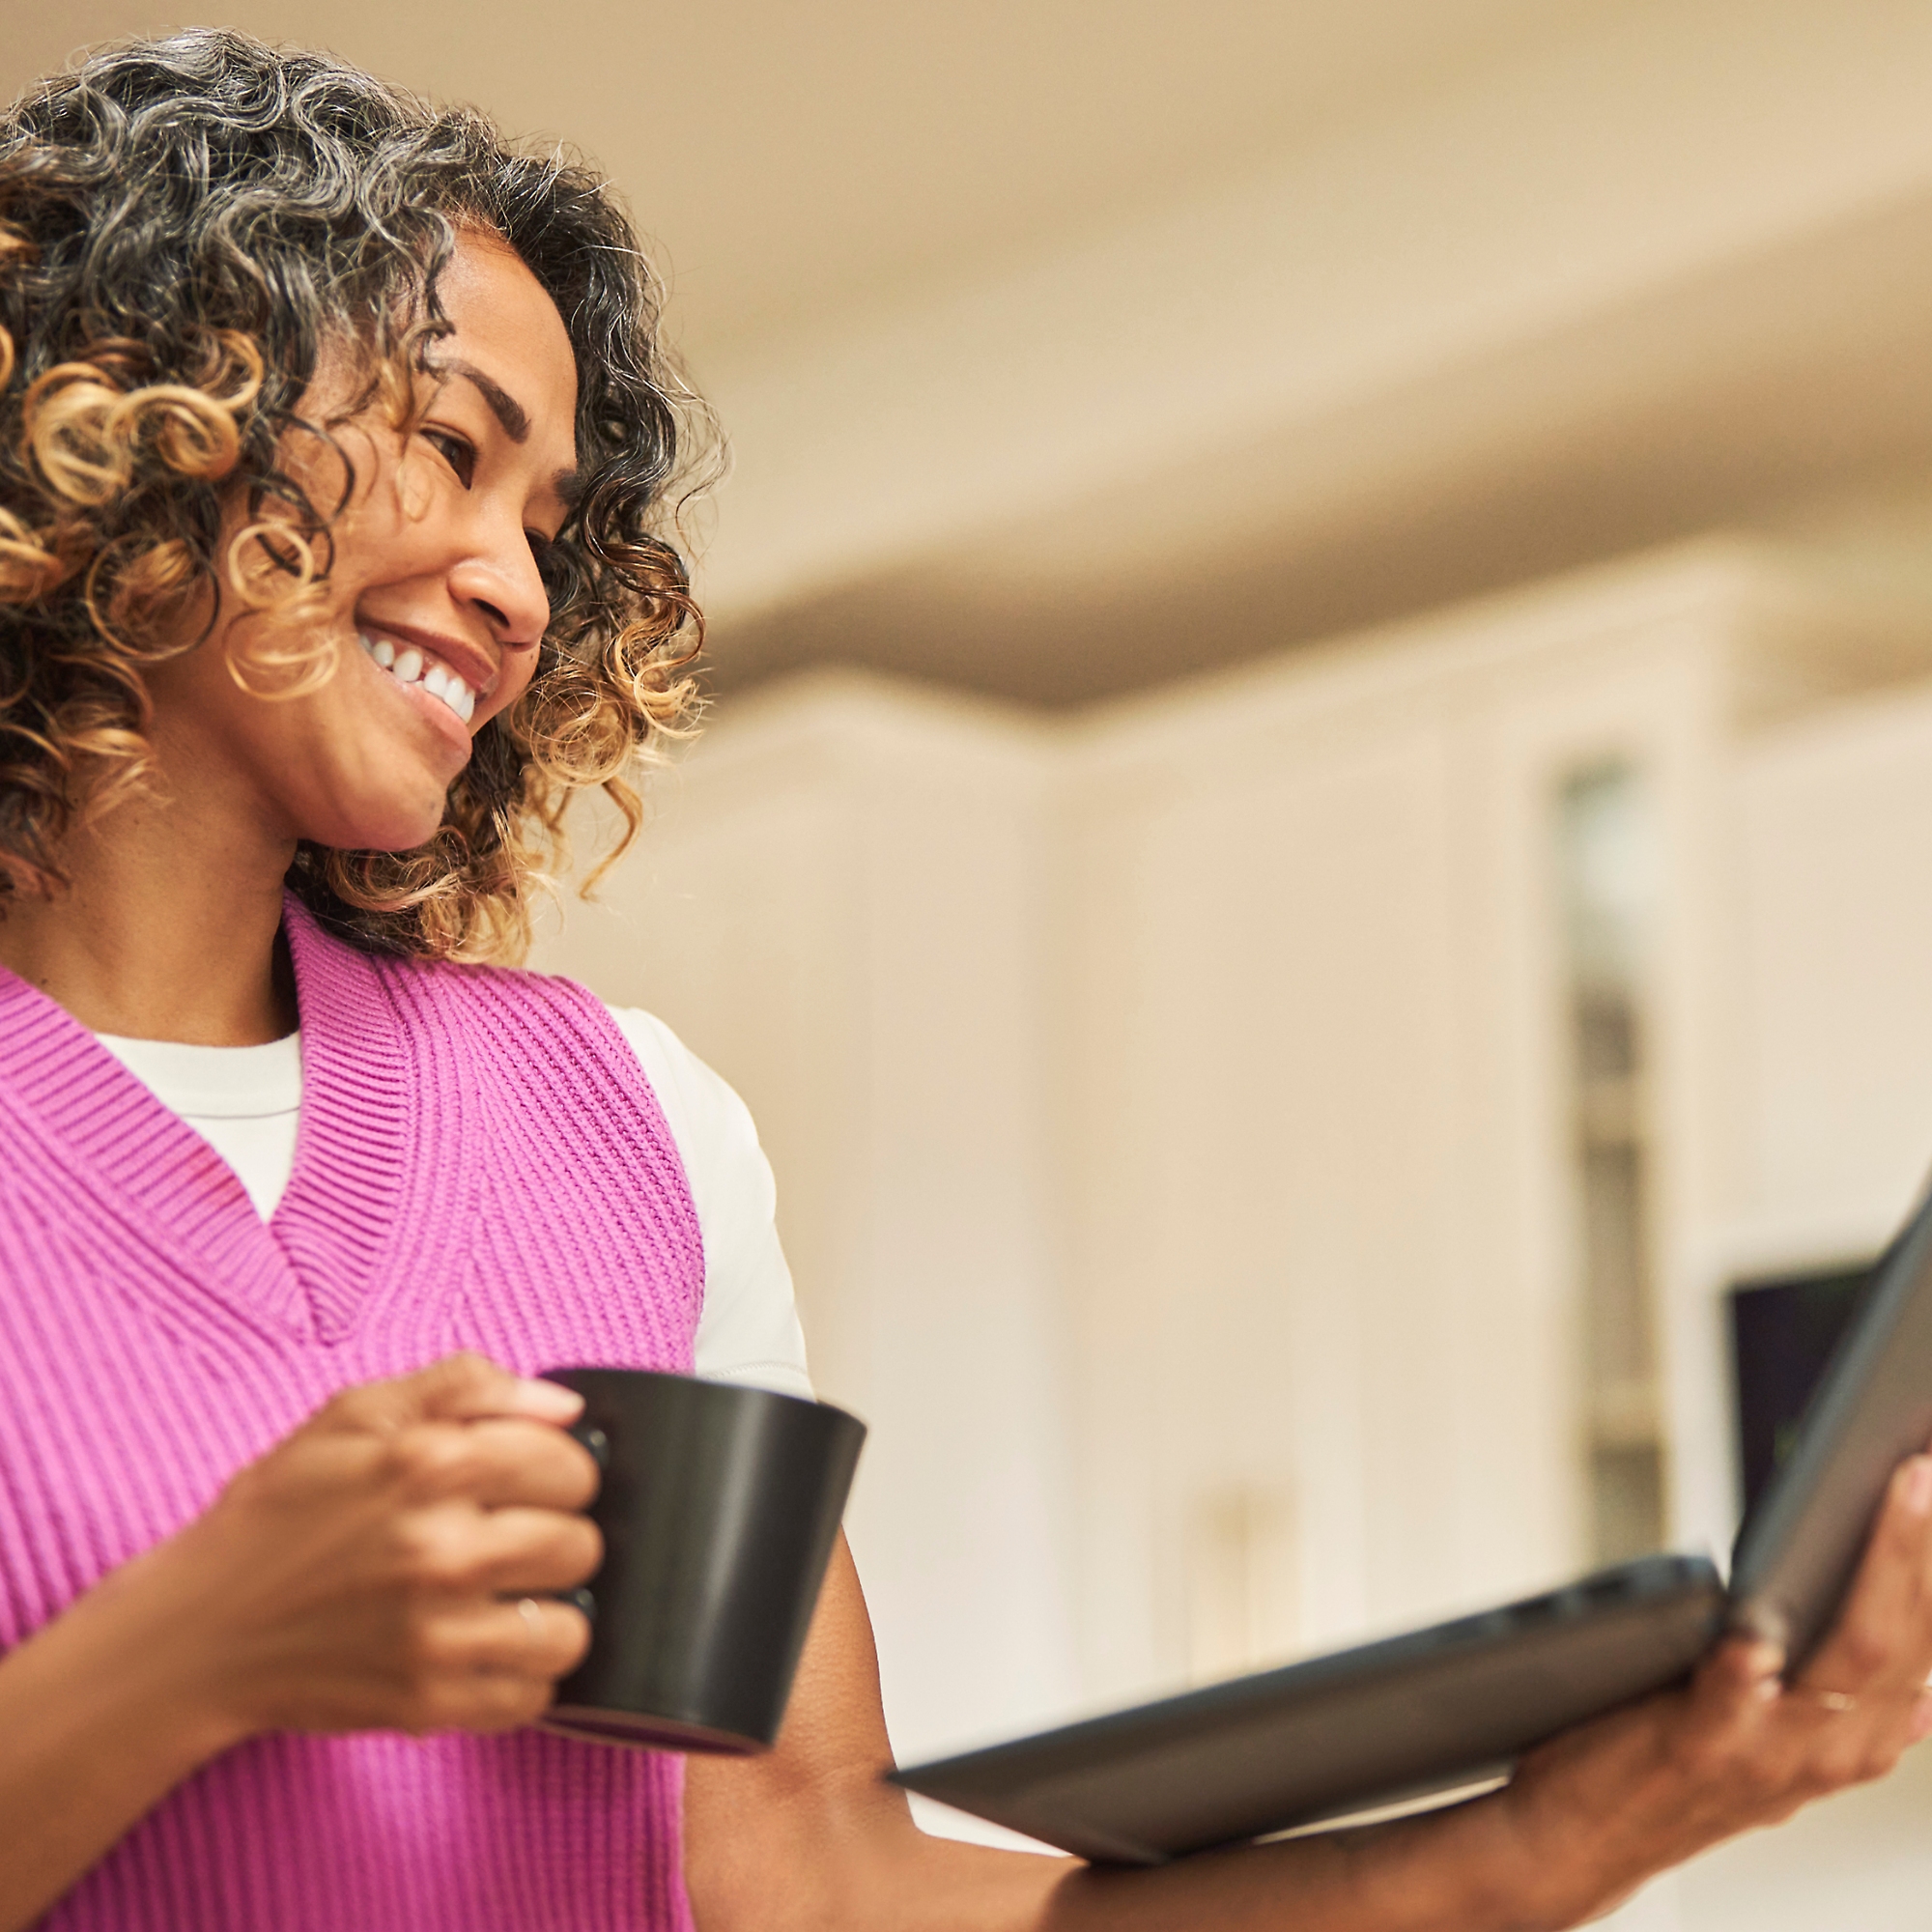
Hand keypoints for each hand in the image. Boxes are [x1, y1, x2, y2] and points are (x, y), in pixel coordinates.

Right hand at [99, 1351, 600, 1744]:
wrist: (200, 1628)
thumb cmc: (283, 1510)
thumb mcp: (357, 1414)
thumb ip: (466, 1386)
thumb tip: (563, 1407)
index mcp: (432, 1465)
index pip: (571, 1466)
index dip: (558, 1472)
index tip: (530, 1485)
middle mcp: (441, 1549)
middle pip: (580, 1545)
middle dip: (556, 1540)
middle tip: (513, 1544)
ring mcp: (436, 1634)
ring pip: (570, 1631)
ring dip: (548, 1617)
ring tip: (508, 1603)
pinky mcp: (426, 1704)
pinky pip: (532, 1699)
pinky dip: (518, 1679)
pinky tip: (482, 1651)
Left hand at [1499, 1452, 1931, 1927]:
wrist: (1581, 1841)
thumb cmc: (1669, 1772)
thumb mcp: (1777, 1754)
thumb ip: (1843, 1723)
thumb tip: (1921, 1698)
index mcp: (1850, 1743)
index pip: (1919, 1649)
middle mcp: (1828, 1753)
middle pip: (1901, 1640)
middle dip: (1921, 1550)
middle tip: (1925, 1467)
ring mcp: (1770, 1752)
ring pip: (1854, 1652)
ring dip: (1883, 1568)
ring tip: (1892, 1495)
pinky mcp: (1701, 1745)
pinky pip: (1742, 1696)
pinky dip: (1757, 1661)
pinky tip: (1762, 1623)